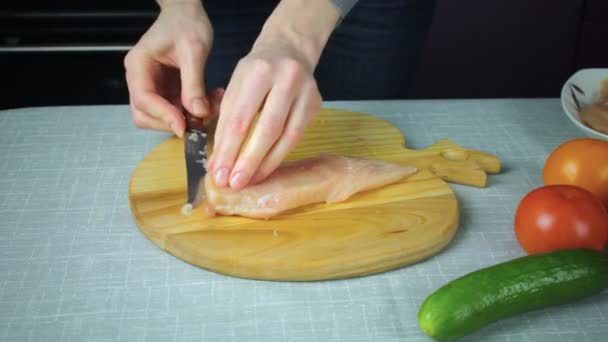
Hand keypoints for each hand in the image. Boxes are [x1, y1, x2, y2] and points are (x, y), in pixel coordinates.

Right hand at [123, 0, 212, 136]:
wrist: (186, 13)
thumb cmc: (186, 23)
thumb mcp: (193, 51)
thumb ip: (194, 83)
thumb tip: (198, 113)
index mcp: (139, 65)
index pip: (144, 99)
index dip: (163, 116)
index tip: (184, 126)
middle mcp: (140, 78)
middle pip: (145, 115)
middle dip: (173, 122)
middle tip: (201, 119)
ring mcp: (153, 86)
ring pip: (162, 117)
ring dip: (187, 118)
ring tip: (212, 106)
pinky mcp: (166, 90)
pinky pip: (177, 110)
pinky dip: (194, 111)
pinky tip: (211, 100)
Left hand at [208, 0, 339, 189]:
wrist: (289, 49)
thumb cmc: (256, 71)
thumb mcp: (235, 86)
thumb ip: (226, 122)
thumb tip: (219, 162)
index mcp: (258, 71)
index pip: (240, 117)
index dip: (228, 149)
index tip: (218, 172)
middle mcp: (286, 79)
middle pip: (267, 129)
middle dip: (248, 161)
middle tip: (234, 184)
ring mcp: (306, 92)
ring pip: (287, 137)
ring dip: (266, 164)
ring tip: (250, 181)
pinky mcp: (315, 105)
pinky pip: (296, 137)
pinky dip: (279, 155)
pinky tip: (266, 168)